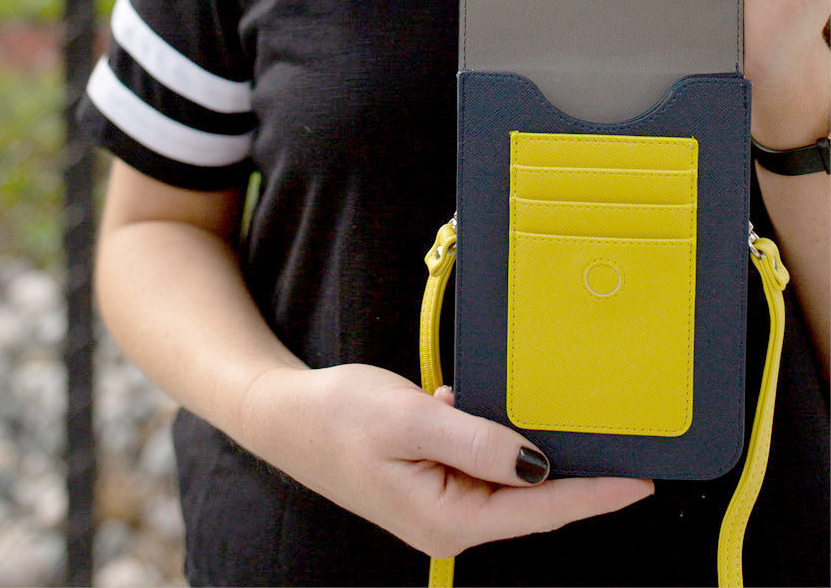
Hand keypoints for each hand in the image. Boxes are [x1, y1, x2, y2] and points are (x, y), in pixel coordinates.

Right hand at [239, 362, 652, 557]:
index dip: (595, 494)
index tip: (642, 482)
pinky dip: (491, 436)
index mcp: (448, 519)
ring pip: (505, 479)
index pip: (540, 509)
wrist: (285, 415)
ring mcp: (439, 503)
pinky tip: (481, 406)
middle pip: (529, 499)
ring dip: (531, 450)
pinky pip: (477, 462)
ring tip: (573, 424)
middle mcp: (449, 522)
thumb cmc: (337, 416)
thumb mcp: (409, 418)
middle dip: (575, 473)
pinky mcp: (430, 481)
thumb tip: (539, 463)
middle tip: (622, 445)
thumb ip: (476, 440)